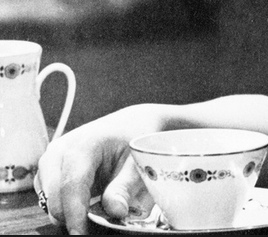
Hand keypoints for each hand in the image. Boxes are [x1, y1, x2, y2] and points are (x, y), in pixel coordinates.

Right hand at [34, 105, 164, 234]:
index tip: (81, 233)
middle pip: (54, 196)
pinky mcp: (49, 168)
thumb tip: (116, 212)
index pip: (72, 185)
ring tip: (95, 207)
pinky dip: (65, 204)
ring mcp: (51, 159)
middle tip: (93, 226)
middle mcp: (60, 150)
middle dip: (71, 216)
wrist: (129, 122)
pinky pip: (49, 196)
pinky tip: (86, 200)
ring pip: (48, 199)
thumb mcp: (137, 161)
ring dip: (68, 210)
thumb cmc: (134, 138)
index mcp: (84, 144)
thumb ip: (125, 187)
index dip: (75, 214)